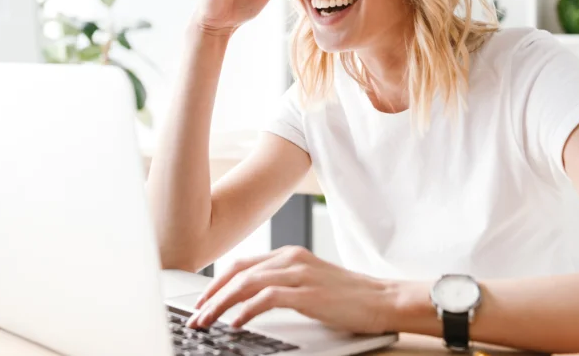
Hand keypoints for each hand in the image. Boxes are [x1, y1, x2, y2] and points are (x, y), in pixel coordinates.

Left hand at [187, 246, 393, 333]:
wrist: (382, 299)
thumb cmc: (349, 296)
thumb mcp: (310, 283)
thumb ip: (283, 284)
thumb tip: (250, 301)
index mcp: (289, 254)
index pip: (242, 264)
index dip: (217, 282)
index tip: (202, 301)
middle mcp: (291, 259)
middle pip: (238, 272)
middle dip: (212, 294)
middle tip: (195, 315)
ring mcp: (299, 274)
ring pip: (246, 283)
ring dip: (221, 304)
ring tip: (207, 321)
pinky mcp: (306, 293)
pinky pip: (266, 298)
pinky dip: (245, 310)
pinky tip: (235, 323)